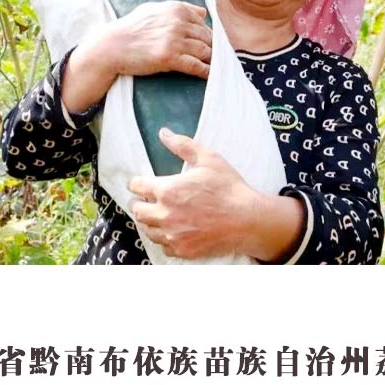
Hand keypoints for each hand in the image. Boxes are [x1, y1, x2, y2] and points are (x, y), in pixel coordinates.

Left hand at [151, 144, 305, 259]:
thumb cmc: (229, 189)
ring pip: (147, 230)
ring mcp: (172, 235)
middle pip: (137, 210)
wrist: (247, 220)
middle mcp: (165, 215)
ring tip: (159, 215)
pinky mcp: (182, 250)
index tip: (140, 183)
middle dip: (140, 202)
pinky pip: (162, 245)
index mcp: (167, 190)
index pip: (136, 186)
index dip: (137, 183)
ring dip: (149, 221)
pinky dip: (163, 238)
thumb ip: (183, 145)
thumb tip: (164, 134)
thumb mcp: (208, 159)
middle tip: (147, 199)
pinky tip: (172, 231)